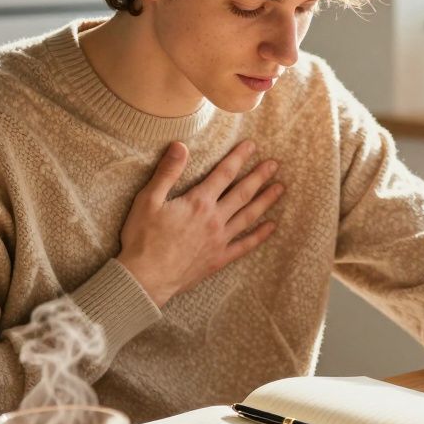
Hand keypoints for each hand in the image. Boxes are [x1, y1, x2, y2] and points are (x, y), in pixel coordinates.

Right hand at [117, 140, 283, 304]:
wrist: (145, 278)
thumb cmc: (142, 239)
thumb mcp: (148, 200)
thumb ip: (167, 172)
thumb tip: (180, 145)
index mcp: (198, 202)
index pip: (224, 174)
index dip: (239, 157)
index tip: (252, 146)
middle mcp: (214, 219)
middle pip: (243, 193)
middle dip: (260, 176)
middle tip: (275, 164)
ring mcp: (219, 240)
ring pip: (249, 216)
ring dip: (266, 201)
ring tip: (281, 188)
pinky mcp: (219, 259)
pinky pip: (245, 245)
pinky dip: (260, 235)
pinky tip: (272, 227)